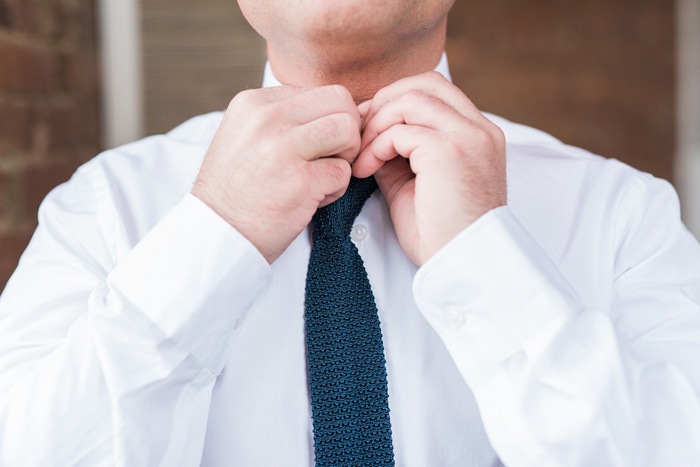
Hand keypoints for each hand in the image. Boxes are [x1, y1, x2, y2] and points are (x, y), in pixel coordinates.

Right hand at [192, 85, 360, 262]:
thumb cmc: (238, 189)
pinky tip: (311, 200)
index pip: (322, 92)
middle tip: (331, 159)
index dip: (330, 120)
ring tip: (323, 177)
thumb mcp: (246, 136)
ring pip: (348, 130)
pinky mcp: (300, 181)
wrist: (217, 235)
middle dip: (347, 133)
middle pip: (341, 103)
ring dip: (346, 157)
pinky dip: (336, 190)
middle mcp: (267, 118)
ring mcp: (283, 148)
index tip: (313, 147)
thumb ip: (283, 117)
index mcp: (254, 102)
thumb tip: (340, 108)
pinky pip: (344, 172)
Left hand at [352, 72, 506, 265]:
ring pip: (411, 100)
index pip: (435, 91)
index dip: (395, 101)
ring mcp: (468, 136)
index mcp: (477, 135)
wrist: (462, 266)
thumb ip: (397, 152)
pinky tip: (365, 170)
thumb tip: (367, 134)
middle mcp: (479, 129)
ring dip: (376, 125)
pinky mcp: (450, 151)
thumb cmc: (439, 234)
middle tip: (358, 135)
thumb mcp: (414, 183)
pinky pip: (401, 130)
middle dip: (384, 103)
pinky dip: (376, 146)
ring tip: (361, 157)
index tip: (367, 129)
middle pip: (424, 83)